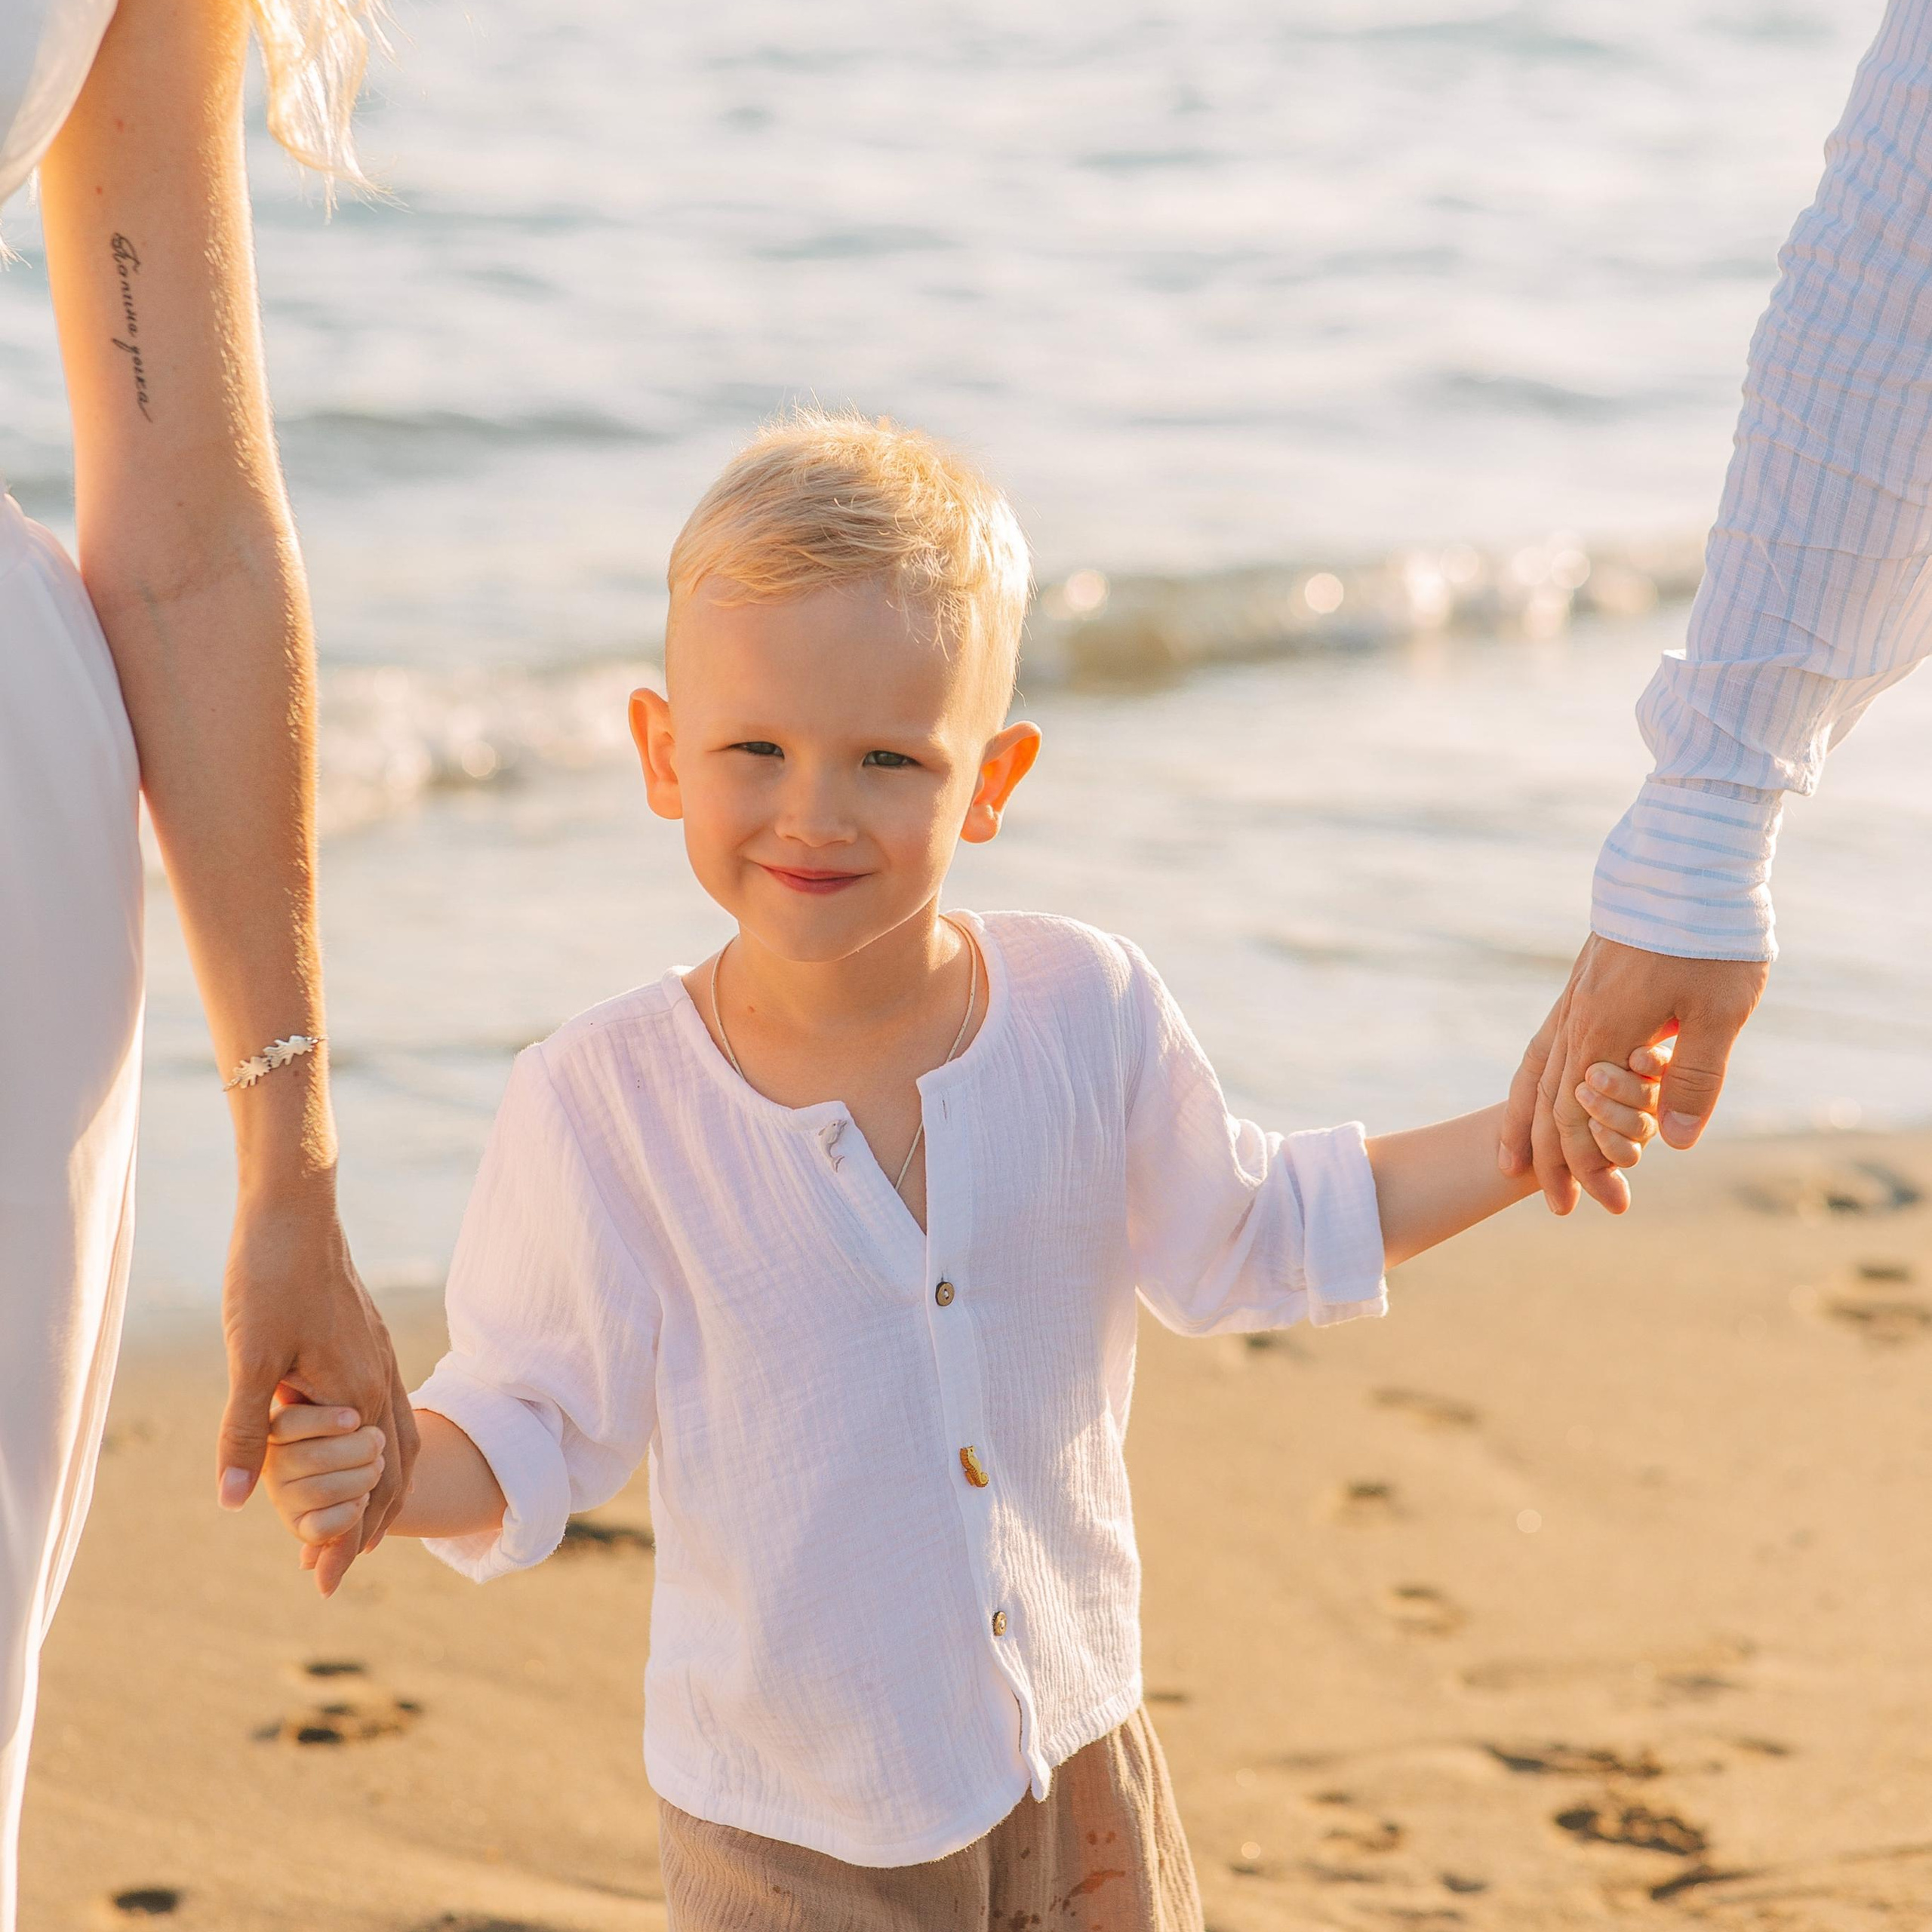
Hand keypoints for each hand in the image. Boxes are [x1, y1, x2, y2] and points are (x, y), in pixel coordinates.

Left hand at [217, 1186, 419, 1595]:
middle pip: (392, 1471)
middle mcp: (381, 1378)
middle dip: (367, 1525)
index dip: (343, 1539)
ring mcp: (379, 1356)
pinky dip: (380, 1448)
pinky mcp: (367, 1339)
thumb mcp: (248, 1359)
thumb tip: (233, 1502)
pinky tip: (353, 1447)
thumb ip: (244, 1432)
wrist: (296, 1208)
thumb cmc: (269, 1279)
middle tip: (337, 1572)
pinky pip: (389, 1410)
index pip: (366, 1488)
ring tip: (360, 1523)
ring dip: (380, 1488)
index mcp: (360, 1391)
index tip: (323, 1583)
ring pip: (398, 1439)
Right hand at [1500, 935, 1767, 1214]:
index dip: (1589, 1165)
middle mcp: (1576, 1020)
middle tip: (1563, 1209)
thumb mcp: (1719, 1012)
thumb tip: (1675, 1142)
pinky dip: (1530, 1083)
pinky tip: (1536, 1095)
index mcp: (1605, 1032)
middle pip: (1550, 1106)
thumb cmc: (1709, 935)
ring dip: (1527, 1127)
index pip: (1581, 1118)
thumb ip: (1695, 1078)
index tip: (1604, 1204)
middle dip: (1556, 1162)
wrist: (1684, 861)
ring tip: (1513, 1166)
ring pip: (1534, 1076)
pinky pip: (1540, 1046)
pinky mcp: (1580, 986)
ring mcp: (1572, 1001)